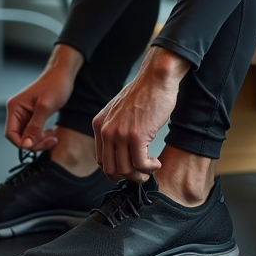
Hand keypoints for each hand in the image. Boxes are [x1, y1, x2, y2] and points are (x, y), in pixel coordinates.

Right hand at [5, 44, 83, 150]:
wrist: (63, 75)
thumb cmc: (55, 84)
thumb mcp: (45, 107)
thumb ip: (34, 127)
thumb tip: (25, 144)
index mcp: (14, 107)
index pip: (10, 134)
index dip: (23, 143)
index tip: (37, 145)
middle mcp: (16, 111)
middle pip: (19, 137)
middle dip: (34, 142)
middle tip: (50, 140)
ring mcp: (24, 114)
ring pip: (27, 136)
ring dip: (39, 140)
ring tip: (53, 136)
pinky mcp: (32, 115)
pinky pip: (33, 131)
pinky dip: (42, 135)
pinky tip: (51, 133)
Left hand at [92, 47, 191, 182]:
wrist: (156, 78)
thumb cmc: (143, 94)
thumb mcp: (119, 112)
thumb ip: (114, 129)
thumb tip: (120, 154)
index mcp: (99, 124)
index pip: (101, 160)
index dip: (117, 170)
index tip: (131, 168)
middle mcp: (105, 130)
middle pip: (110, 169)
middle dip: (127, 177)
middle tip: (142, 173)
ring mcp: (119, 133)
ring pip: (125, 170)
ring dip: (140, 174)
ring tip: (151, 167)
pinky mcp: (136, 135)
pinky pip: (140, 164)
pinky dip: (149, 168)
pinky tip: (157, 162)